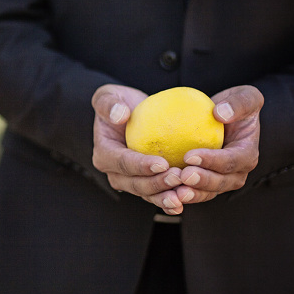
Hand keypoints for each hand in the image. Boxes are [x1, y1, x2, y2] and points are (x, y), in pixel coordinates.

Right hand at [92, 84, 184, 214]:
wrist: (129, 115)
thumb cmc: (118, 103)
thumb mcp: (108, 96)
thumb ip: (109, 104)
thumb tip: (120, 114)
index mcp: (104, 155)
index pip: (122, 162)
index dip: (141, 166)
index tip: (162, 163)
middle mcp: (115, 173)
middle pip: (135, 184)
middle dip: (157, 184)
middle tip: (179, 177)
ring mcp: (130, 182)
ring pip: (147, 194)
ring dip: (166, 197)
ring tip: (185, 194)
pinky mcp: (146, 184)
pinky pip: (159, 194)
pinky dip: (172, 197)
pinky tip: (189, 197)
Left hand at [175, 85, 263, 205]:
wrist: (219, 118)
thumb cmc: (233, 105)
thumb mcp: (245, 96)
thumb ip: (240, 102)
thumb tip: (221, 114)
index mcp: (247, 154)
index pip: (232, 161)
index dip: (213, 161)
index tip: (190, 155)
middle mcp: (236, 173)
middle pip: (221, 182)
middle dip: (202, 182)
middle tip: (182, 175)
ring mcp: (220, 181)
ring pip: (206, 193)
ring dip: (191, 194)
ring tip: (173, 191)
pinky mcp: (204, 185)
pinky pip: (192, 192)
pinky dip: (180, 194)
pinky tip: (164, 192)